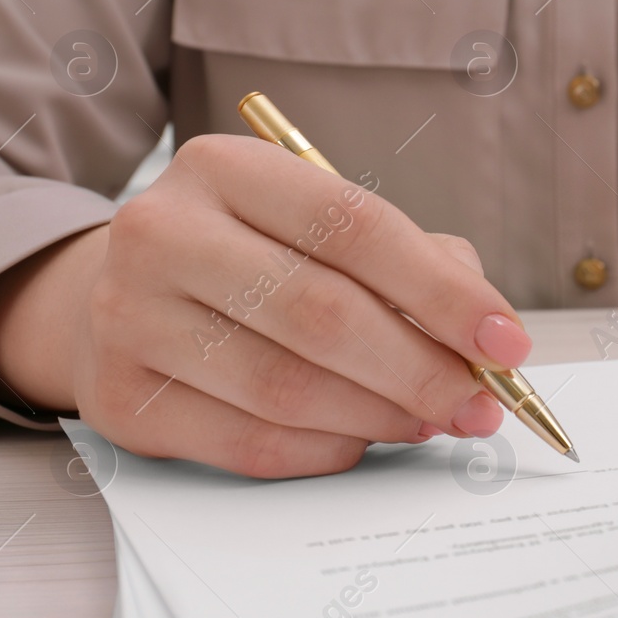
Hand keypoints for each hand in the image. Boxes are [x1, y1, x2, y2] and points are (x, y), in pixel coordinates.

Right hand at [0, 135, 531, 477]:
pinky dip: (325, 449)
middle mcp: (163, 233)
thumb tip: (483, 337)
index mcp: (225, 168)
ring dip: (381, 415)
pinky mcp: (119, 398)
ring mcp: (129, 317)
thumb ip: (411, 261)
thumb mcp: (320, 227)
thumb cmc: (250, 258)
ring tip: (431, 420)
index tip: (506, 343)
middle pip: (322, 314)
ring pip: (287, 388)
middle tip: (480, 404)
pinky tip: (363, 438)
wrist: (111, 295)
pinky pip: (247, 442)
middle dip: (422, 369)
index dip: (443, 293)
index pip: (355, 227)